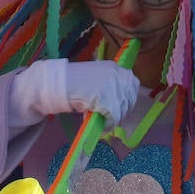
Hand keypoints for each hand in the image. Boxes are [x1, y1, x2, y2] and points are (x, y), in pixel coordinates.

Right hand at [13, 58, 139, 127]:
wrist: (61, 83)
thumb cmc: (74, 79)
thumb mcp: (97, 75)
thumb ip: (110, 82)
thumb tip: (120, 97)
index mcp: (116, 67)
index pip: (133, 83)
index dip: (128, 97)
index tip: (121, 104)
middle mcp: (118, 76)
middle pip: (129, 98)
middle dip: (123, 109)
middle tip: (112, 116)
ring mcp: (114, 89)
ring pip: (122, 110)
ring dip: (115, 118)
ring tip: (105, 120)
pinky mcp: (109, 103)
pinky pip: (114, 118)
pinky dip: (109, 124)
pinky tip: (102, 125)